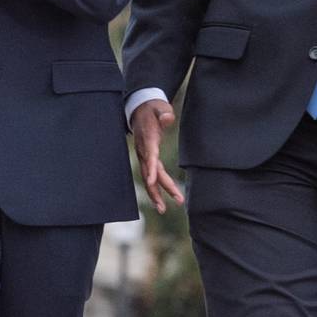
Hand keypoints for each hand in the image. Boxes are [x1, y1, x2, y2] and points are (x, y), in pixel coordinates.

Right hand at [129, 99, 185, 213]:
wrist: (140, 109)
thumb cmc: (152, 109)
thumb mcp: (159, 107)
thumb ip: (164, 113)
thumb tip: (168, 117)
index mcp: (148, 138)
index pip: (150, 155)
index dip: (151, 168)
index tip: (152, 181)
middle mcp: (144, 149)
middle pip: (151, 171)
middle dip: (160, 187)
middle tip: (177, 199)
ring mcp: (144, 155)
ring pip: (148, 177)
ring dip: (155, 193)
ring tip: (162, 209)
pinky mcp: (146, 157)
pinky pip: (150, 175)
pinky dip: (154, 188)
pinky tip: (160, 200)